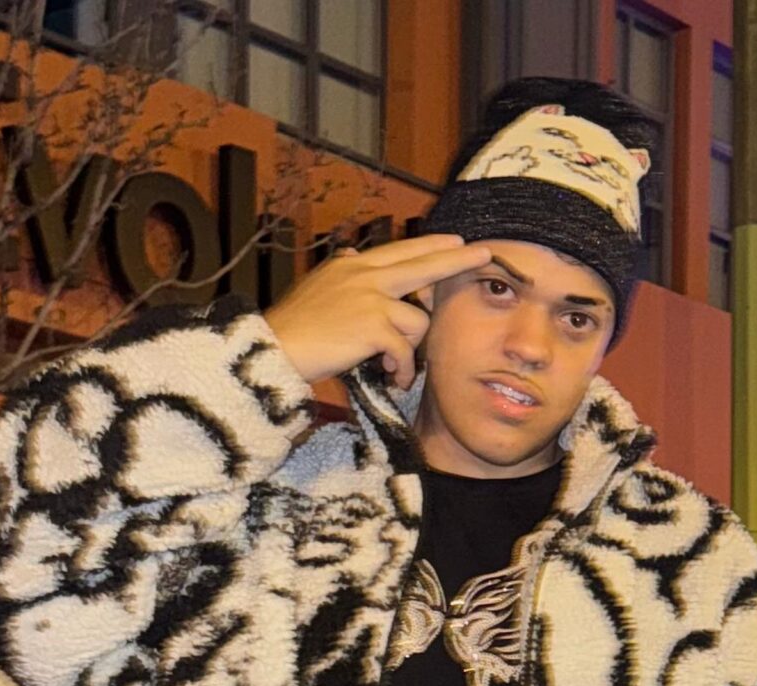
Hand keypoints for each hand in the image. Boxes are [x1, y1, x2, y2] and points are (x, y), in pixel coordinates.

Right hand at [261, 234, 493, 386]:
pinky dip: (403, 368)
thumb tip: (350, 255)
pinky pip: (406, 350)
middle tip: (483, 254)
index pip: (401, 250)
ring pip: (418, 320)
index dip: (431, 245)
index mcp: (352, 267)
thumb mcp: (316, 286)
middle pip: (423, 263)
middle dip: (457, 258)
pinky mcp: (373, 328)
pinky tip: (392, 376)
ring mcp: (370, 300)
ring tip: (394, 364)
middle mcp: (365, 276)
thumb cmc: (292, 326)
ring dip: (412, 347)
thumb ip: (340, 271)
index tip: (455, 240)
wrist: (273, 348)